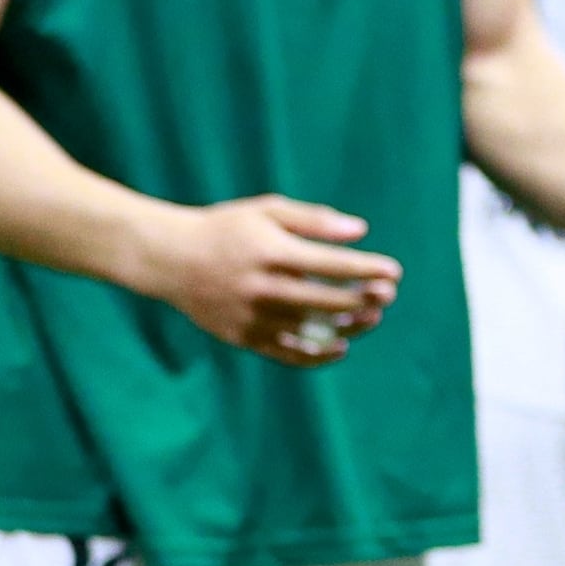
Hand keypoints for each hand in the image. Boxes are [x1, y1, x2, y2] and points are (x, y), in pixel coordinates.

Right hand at [135, 195, 399, 367]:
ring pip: (311, 330)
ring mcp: (252, 316)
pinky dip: (316, 355)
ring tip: (372, 318)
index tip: (394, 271)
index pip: (331, 265)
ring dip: (347, 326)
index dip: (367, 269)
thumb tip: (361, 230)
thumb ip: (314, 220)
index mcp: (272, 252)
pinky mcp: (242, 337)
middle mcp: (263, 287)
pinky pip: (287, 353)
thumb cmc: (226, 228)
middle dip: (364, 298)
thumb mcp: (267, 210)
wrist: (170, 258)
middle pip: (326, 300)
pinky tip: (341, 347)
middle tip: (389, 294)